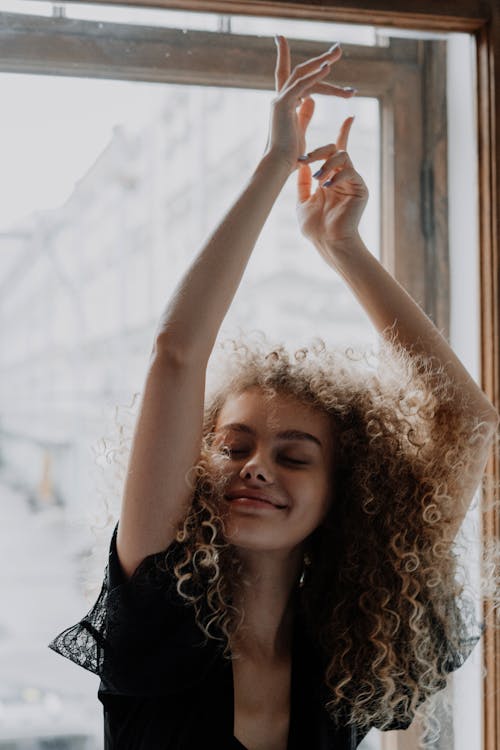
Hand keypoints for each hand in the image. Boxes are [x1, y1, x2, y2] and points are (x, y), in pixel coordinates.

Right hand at [264, 36, 356, 171]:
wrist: (279, 165)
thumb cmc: (289, 156)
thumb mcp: (299, 130)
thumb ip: (304, 114)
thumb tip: (312, 100)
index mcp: (284, 105)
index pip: (293, 79)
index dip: (305, 66)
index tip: (323, 60)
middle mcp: (280, 99)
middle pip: (300, 71)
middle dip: (319, 59)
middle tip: (338, 49)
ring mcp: (280, 100)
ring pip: (302, 73)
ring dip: (321, 62)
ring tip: (338, 52)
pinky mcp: (283, 105)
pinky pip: (301, 85)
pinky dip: (315, 75)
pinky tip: (328, 68)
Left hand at [296, 117, 368, 257]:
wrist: (327, 243)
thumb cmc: (315, 227)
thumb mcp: (303, 200)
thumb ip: (303, 182)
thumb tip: (302, 163)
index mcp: (331, 178)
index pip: (335, 151)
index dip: (342, 133)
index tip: (348, 116)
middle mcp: (343, 177)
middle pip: (336, 149)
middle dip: (319, 151)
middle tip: (305, 159)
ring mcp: (353, 182)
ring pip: (343, 156)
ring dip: (326, 163)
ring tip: (317, 179)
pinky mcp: (360, 189)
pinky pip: (350, 172)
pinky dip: (336, 176)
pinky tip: (326, 186)